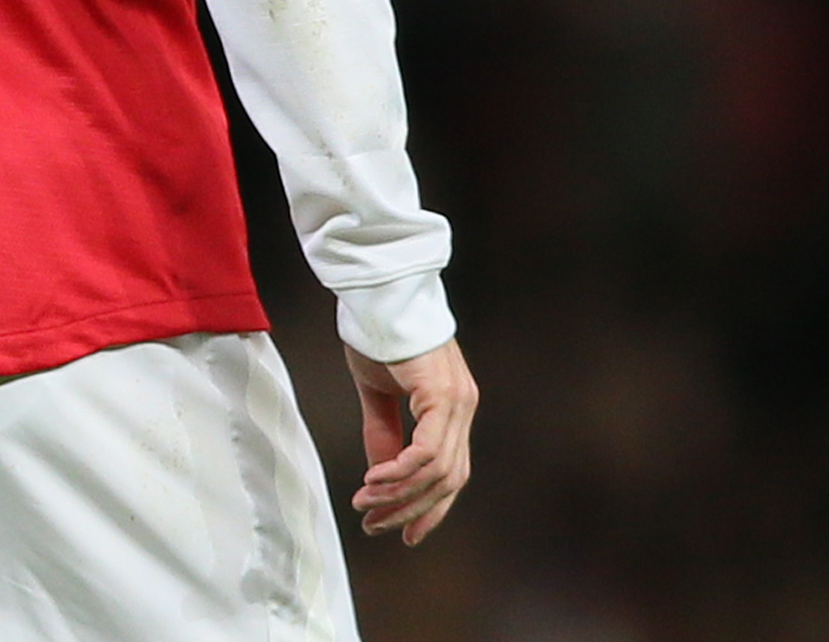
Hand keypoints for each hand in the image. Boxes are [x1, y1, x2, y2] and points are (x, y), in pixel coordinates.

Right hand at [345, 337, 475, 545]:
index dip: (431, 508)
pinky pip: (426, 451)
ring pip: (438, 471)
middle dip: (409, 509)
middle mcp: (463, 407)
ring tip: (365, 503)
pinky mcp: (442, 394)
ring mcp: (457, 401)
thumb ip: (383, 432)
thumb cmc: (379, 334)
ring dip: (398, 495)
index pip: (452, 472)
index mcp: (453, 407)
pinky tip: (373, 479)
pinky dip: (400, 472)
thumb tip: (382, 474)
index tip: (405, 534)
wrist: (380, 294)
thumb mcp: (379, 393)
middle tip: (373, 525)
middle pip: (448, 479)